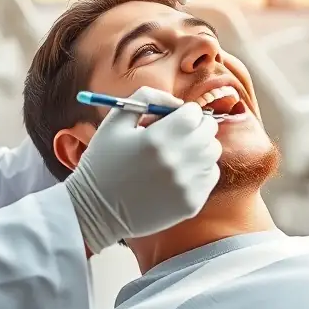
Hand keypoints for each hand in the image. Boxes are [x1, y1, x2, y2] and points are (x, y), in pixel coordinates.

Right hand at [63, 87, 220, 253]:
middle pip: (209, 131)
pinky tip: (179, 172)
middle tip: (182, 132)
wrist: (96, 210)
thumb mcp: (116, 121)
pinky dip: (200, 170)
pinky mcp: (191, 203)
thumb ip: (146, 98)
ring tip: (179, 153)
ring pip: (212, 153)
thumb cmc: (104, 162)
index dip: (186, 112)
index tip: (177, 117)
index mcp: (156, 139)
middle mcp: (175, 161)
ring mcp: (185, 185)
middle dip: (197, 126)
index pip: (194, 114)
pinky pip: (210, 176)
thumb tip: (177, 102)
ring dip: (200, 147)